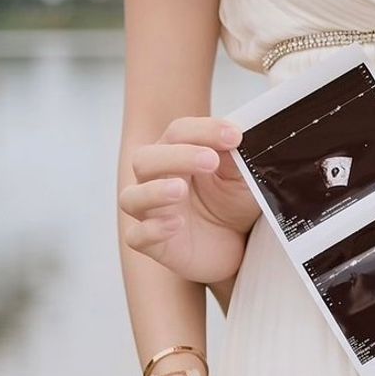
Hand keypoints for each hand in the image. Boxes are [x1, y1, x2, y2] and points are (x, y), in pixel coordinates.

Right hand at [121, 116, 259, 282]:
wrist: (237, 245)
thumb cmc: (233, 203)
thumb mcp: (243, 177)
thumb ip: (236, 157)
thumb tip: (236, 136)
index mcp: (177, 154)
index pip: (179, 132)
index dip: (205, 130)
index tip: (234, 136)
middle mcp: (157, 179)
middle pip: (146, 158)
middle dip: (177, 156)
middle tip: (210, 160)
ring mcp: (151, 212)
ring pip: (131, 197)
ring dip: (154, 191)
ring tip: (181, 190)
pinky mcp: (152, 244)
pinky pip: (137, 237)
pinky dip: (152, 230)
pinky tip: (177, 224)